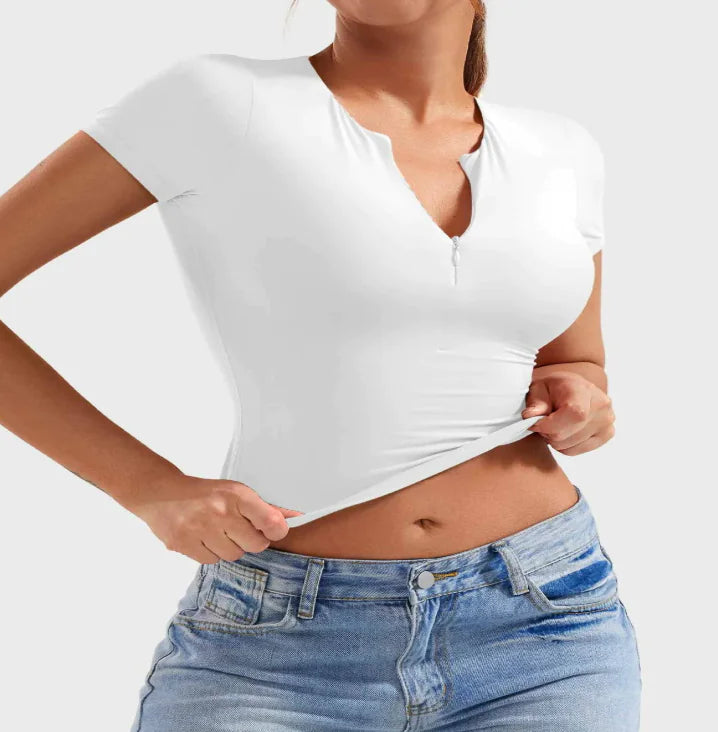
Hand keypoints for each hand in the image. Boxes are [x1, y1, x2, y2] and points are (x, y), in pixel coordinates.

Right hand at [121, 474, 303, 562]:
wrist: (161, 493)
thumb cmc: (205, 493)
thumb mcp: (236, 492)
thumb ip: (266, 508)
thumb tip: (296, 516)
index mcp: (236, 495)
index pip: (271, 521)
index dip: (275, 530)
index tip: (271, 530)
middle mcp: (220, 512)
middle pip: (255, 545)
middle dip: (251, 540)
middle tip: (239, 530)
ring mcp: (200, 529)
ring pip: (233, 555)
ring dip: (229, 547)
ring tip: (218, 532)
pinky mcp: (183, 544)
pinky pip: (211, 561)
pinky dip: (210, 553)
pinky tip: (203, 538)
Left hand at [521, 370, 614, 455]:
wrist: (571, 387)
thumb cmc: (553, 387)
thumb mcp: (538, 388)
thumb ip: (535, 403)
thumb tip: (530, 416)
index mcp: (584, 390)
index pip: (574, 415)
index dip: (549, 425)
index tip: (535, 423)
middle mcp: (601, 406)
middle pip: (567, 434)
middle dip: (547, 433)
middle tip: (543, 422)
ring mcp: (606, 422)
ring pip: (569, 446)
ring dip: (555, 440)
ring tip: (554, 425)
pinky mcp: (606, 435)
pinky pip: (576, 451)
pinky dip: (564, 445)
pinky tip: (564, 431)